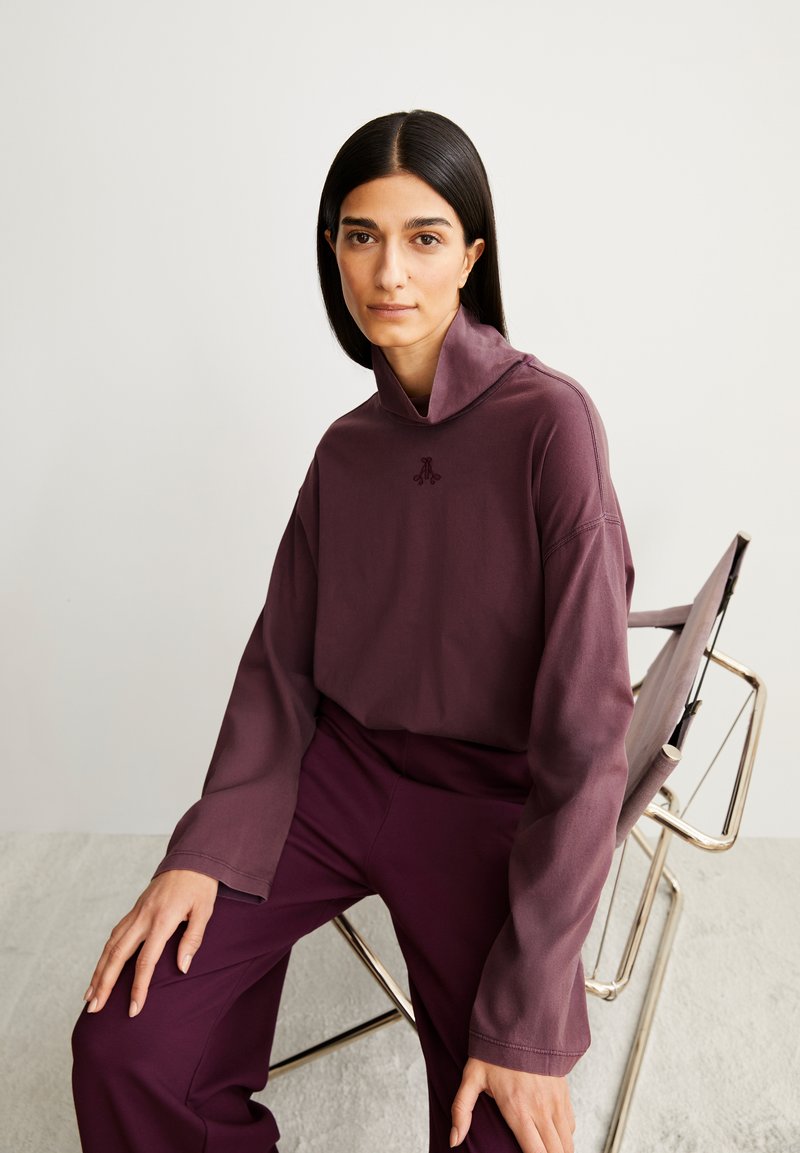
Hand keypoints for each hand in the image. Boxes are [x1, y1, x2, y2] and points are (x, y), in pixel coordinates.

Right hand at [82, 868, 218, 1018]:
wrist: (191, 859)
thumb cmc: (201, 886)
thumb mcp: (205, 911)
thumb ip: (193, 939)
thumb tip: (182, 968)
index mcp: (162, 920)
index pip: (145, 961)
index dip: (139, 987)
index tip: (134, 1009)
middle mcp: (143, 918)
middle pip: (117, 955)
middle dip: (104, 984)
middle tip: (94, 1010)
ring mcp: (136, 913)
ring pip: (110, 946)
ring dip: (98, 972)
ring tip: (89, 996)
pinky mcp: (134, 910)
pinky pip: (114, 935)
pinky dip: (104, 954)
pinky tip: (100, 968)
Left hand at [450, 1056, 575, 1151]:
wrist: (523, 1020)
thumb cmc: (495, 1049)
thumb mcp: (472, 1076)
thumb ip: (461, 1109)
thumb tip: (454, 1139)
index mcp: (518, 1111)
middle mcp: (541, 1110)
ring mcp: (556, 1102)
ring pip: (568, 1143)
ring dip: (559, 1151)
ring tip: (547, 1151)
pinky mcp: (564, 1093)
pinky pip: (571, 1125)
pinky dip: (566, 1137)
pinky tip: (554, 1137)